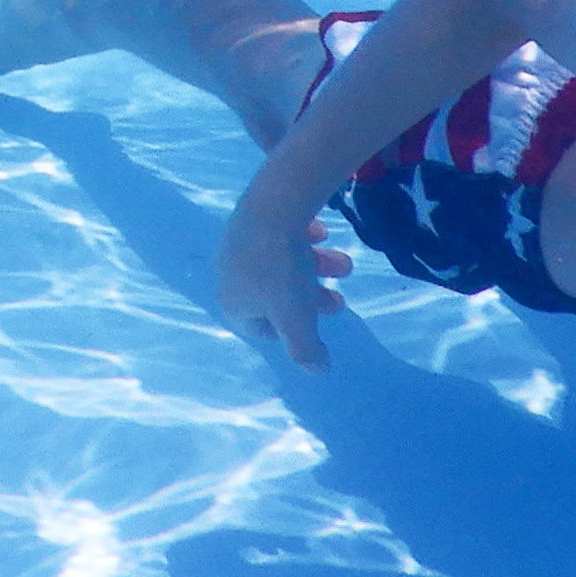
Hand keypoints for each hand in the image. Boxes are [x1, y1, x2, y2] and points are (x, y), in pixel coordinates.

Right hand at [215, 201, 352, 371]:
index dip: (290, 331)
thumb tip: (318, 370)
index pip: (260, 327)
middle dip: (313, 297)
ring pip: (284, 263)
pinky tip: (321, 231)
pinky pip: (280, 234)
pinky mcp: (253, 215)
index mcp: (233, 302)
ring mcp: (240, 242)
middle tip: (340, 297)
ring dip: (318, 266)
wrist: (273, 205)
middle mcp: (230, 273)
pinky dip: (304, 238)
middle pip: (277, 295)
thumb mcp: (296, 318)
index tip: (314, 325)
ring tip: (345, 262)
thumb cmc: (281, 270)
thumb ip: (305, 349)